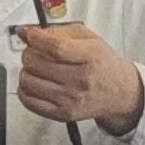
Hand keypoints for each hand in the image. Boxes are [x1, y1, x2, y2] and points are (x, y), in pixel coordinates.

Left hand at [13, 24, 144, 136]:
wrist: (120, 92)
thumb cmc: (103, 63)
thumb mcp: (89, 38)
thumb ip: (59, 31)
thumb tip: (26, 32)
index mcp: (90, 56)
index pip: (56, 47)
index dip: (35, 39)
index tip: (29, 35)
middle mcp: (81, 80)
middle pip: (37, 63)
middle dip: (28, 53)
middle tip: (34, 52)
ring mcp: (71, 99)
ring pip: (28, 82)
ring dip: (26, 71)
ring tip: (35, 69)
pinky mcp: (63, 114)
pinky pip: (29, 102)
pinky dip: (25, 90)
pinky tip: (34, 84)